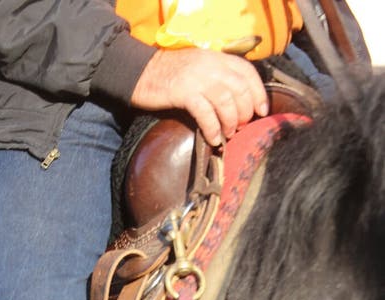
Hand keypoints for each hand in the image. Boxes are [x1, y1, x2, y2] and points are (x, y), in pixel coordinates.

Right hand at [130, 48, 268, 145]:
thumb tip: (236, 101)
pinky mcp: (185, 93)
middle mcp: (211, 66)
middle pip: (240, 90)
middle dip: (244, 112)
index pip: (247, 72)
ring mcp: (198, 79)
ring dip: (230, 122)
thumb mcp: (198, 68)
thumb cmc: (169, 75)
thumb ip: (217, 77)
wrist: (140, 73)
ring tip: (228, 134)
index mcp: (217, 58)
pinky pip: (206, 114)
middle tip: (240, 127)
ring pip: (226, 102)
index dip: (258, 93)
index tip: (261, 111)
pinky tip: (214, 139)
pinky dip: (213, 129)